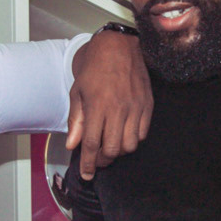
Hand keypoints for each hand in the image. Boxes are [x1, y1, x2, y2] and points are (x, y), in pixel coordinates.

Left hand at [68, 29, 151, 178]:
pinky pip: (142, 134)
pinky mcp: (147, 105)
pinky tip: (123, 134)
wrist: (119, 47)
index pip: (92, 144)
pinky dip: (132, 140)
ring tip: (109, 146)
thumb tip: (72, 145)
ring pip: (129, 145)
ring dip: (118, 152)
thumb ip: (76, 120)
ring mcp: (136, 108)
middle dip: (102, 160)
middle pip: (113, 150)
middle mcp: (118, 109)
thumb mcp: (78, 92)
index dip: (88, 163)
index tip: (86, 174)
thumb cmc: (95, 68)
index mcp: (98, 106)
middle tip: (96, 159)